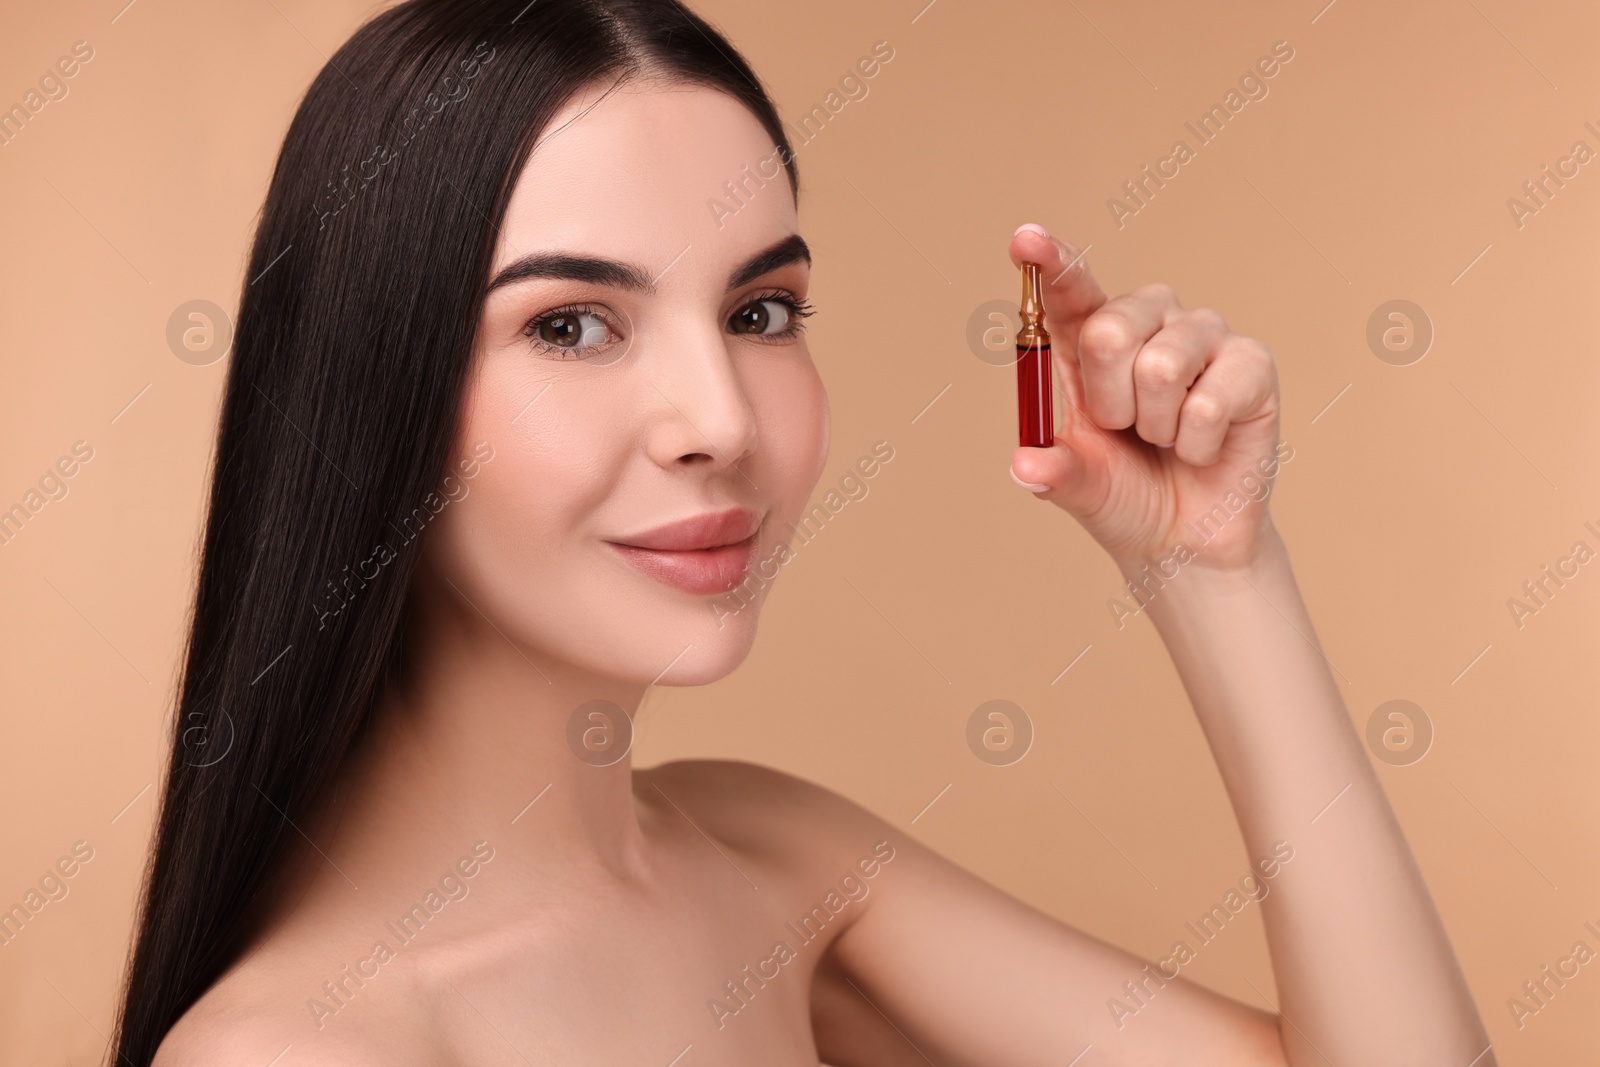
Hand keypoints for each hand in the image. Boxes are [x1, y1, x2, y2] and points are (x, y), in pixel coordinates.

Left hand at [1007, 224, 1284, 572]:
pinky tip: (1203, 448)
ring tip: (1166, 439)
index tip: (1026, 240)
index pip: (1071, 290)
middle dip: (1109, 401)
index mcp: (1092, 338)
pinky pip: (1207, 403)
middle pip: (1110, 330)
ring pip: (1161, 366)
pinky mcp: (1252, 362)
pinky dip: (1196, 445)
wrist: (1186, 539)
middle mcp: (1147, 321)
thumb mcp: (1079, 485)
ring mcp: (1202, 335)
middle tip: (1125, 429)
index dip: (1051, 262)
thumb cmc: (1126, 495)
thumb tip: (1025, 467)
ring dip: (1155, 427)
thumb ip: (1053, 470)